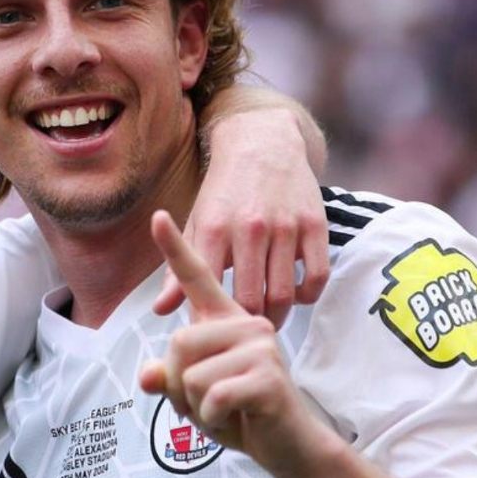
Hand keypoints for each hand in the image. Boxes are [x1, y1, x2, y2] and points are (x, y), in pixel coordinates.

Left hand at [140, 212, 339, 477]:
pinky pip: (211, 396)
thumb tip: (146, 376)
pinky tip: (236, 418)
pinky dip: (211, 419)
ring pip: (190, 374)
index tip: (157, 216)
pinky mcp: (268, 375)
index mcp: (227, 317)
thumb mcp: (194, 392)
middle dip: (179, 385)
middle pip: (178, 342)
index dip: (175, 248)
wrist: (291, 443)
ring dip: (195, 406)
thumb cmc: (240, 409)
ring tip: (224, 409)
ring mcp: (261, 345)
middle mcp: (247, 321)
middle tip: (207, 400)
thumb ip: (167, 377)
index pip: (197, 277)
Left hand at [155, 107, 328, 325]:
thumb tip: (160, 311)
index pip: (210, 292)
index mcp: (214, 230)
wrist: (262, 143)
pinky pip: (317, 277)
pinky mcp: (315, 224)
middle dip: (247, 325)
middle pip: (251, 300)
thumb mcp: (197, 225)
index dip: (211, 321)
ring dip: (278, 316)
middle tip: (245, 334)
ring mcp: (286, 226)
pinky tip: (296, 295)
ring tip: (268, 320)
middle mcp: (250, 228)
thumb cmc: (224, 192)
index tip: (213, 331)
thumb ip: (177, 271)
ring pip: (284, 294)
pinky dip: (307, 296)